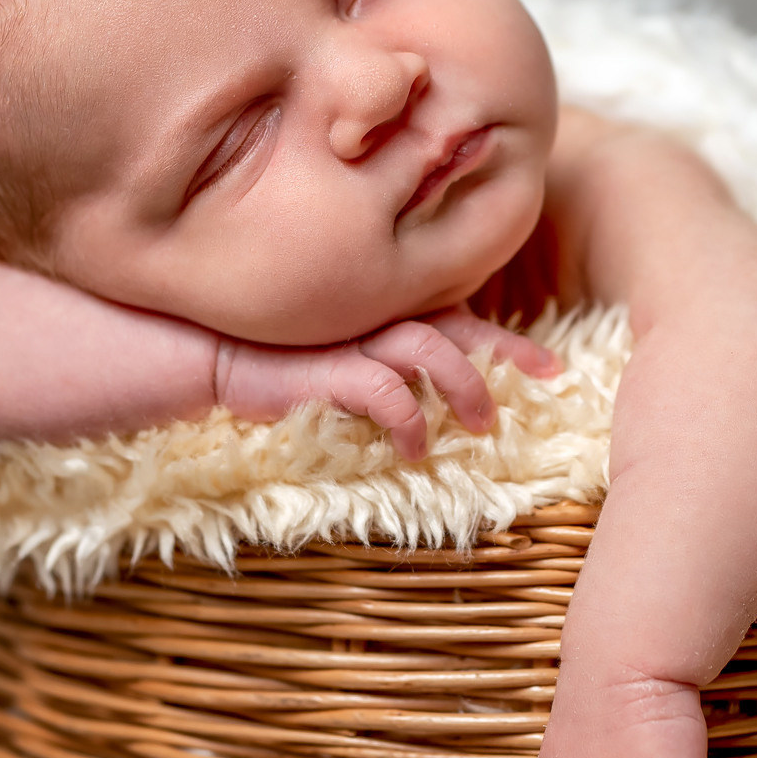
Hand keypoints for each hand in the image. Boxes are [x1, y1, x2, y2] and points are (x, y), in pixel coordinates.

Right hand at [211, 305, 559, 459]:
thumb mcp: (336, 352)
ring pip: (431, 349)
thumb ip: (380, 360)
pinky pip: (384, 390)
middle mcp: (377, 316)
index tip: (551, 367)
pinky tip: (416, 446)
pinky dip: (408, 418)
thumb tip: (424, 394)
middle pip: (460, 326)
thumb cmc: (273, 355)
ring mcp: (354, 336)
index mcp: (384, 311)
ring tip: (484, 424)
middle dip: (508, 352)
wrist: (205, 348)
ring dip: (465, 386)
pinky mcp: (328, 366)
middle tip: (548, 375)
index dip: (507, 340)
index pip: (459, 318)